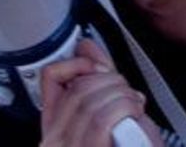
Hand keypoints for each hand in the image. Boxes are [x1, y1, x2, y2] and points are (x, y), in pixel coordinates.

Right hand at [39, 39, 162, 146]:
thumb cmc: (127, 146)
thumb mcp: (108, 116)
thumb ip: (97, 83)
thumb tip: (88, 48)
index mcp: (55, 128)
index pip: (51, 77)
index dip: (78, 63)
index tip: (99, 65)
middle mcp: (54, 140)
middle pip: (76, 88)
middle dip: (110, 80)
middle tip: (127, 92)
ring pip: (90, 102)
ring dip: (122, 95)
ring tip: (134, 105)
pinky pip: (101, 120)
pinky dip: (124, 107)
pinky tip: (134, 113)